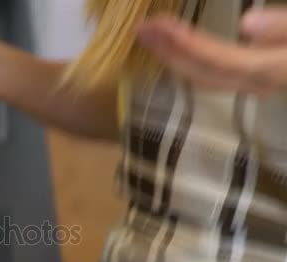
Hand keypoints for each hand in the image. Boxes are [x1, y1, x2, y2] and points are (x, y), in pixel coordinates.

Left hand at [137, 5, 286, 94]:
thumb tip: (247, 25)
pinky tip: (187, 52)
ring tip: (156, 38)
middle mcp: (271, 80)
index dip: (185, 46)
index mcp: (281, 67)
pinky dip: (201, 64)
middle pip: (210, 75)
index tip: (155, 26)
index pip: (223, 61)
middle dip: (172, 54)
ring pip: (216, 79)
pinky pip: (228, 75)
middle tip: (142, 30)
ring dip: (181, 59)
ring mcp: (271, 80)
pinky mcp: (272, 75)